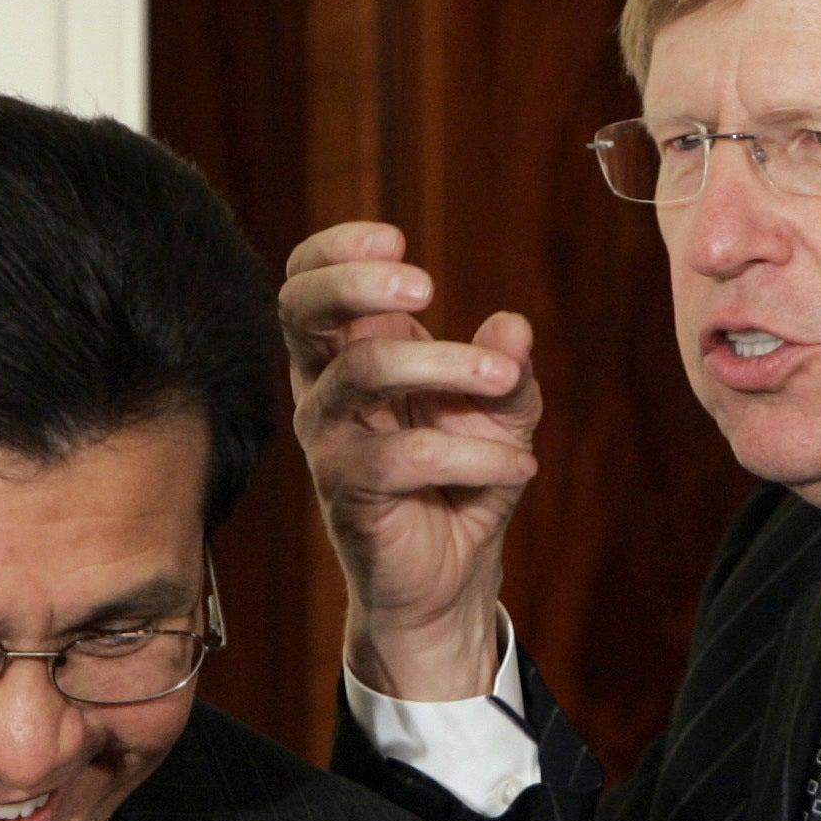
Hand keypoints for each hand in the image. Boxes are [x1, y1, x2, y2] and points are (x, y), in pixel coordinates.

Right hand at [282, 221, 541, 700]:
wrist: (449, 579)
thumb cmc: (463, 483)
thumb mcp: (501, 415)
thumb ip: (507, 370)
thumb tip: (512, 325)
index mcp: (350, 356)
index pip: (306, 283)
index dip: (336, 251)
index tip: (397, 241)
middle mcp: (326, 391)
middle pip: (301, 309)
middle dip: (357, 282)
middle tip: (426, 287)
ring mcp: (330, 442)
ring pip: (362, 372)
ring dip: (445, 364)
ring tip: (505, 379)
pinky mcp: (349, 493)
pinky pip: (408, 456)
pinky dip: (475, 455)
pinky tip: (519, 467)